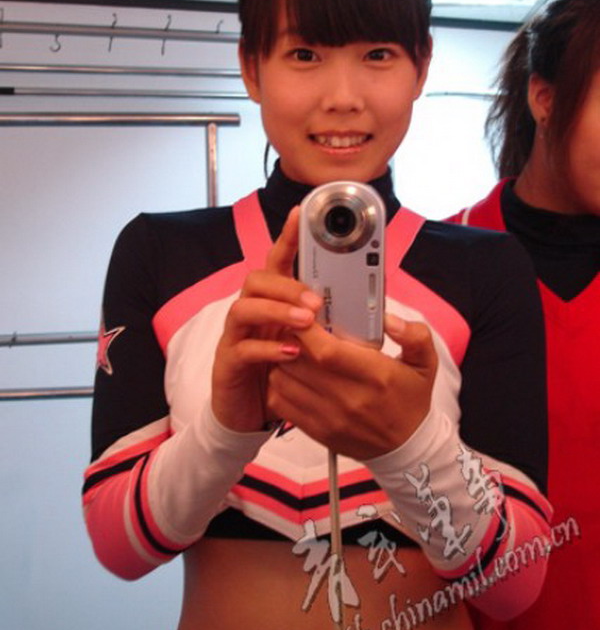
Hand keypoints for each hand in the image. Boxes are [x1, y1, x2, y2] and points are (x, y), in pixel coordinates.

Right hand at [211, 208, 321, 432]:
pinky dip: (268, 348)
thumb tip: (368, 299)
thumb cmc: (286, 372)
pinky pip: (242, 348)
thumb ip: (330, 319)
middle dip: (287, 285)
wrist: (251, 414)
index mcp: (274, 302)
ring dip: (277, 310)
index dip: (288, 237)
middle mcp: (252, 313)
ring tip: (306, 322)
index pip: (278, 262)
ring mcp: (237, 336)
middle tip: (316, 301)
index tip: (302, 215)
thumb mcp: (311, 341)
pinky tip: (291, 353)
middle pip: (257, 280)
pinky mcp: (229, 363)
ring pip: (245, 308)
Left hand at [267, 312, 437, 459]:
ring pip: (285, 380)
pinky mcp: (317, 430)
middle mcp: (350, 399)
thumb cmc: (410, 399)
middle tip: (295, 328)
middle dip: (291, 339)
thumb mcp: (425, 363)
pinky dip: (280, 384)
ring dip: (283, 360)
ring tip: (294, 351)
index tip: (304, 316)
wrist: (405, 447)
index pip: (327, 351)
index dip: (307, 331)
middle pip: (299, 363)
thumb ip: (414, 335)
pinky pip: (281, 402)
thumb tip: (389, 319)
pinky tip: (292, 374)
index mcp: (376, 376)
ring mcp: (330, 417)